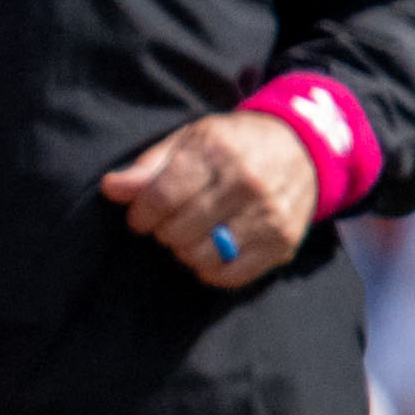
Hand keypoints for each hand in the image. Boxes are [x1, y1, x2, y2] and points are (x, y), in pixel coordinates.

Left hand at [103, 109, 324, 284]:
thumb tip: (111, 188)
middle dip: (164, 230)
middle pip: (179, 230)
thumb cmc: (236, 144)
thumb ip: (150, 165)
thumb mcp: (192, 139)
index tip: (142, 215)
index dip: (141, 214)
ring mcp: (268, 216)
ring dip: (186, 250)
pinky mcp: (282, 243)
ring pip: (202, 256)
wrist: (303, 149)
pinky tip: (211, 250)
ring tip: (192, 235)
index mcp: (218, 151)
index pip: (161, 198)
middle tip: (171, 221)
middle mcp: (246, 184)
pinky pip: (230, 275)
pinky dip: (211, 269)